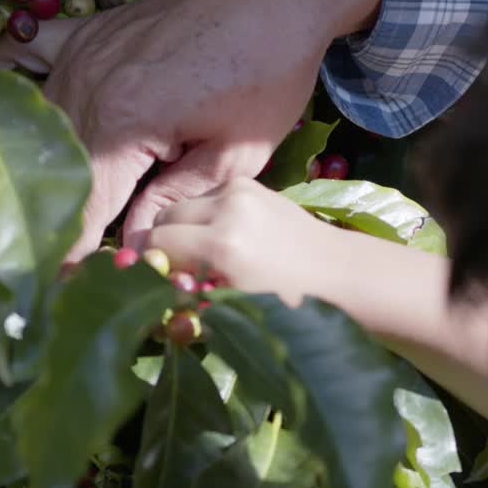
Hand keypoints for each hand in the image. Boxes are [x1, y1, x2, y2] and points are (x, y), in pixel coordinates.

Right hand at [0, 0, 382, 261]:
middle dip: (54, 214)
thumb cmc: (271, 71)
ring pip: (42, 123)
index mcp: (124, 123)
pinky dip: (1, 76)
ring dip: (41, 162)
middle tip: (49, 256)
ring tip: (31, 206)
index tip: (58, 289)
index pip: (85, 205)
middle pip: (56, 167)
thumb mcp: (236, 152)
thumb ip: (174, 198)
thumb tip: (131, 243)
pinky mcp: (85, 31)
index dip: (72, 253)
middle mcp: (87, 86)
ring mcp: (80, 53)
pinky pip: (27, 54)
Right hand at [145, 178, 333, 305]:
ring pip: (183, 205)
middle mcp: (228, 208)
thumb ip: (187, 294)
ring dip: (186, 227)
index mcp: (223, 244)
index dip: (155, 263)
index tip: (168, 278)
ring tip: (211, 251)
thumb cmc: (287, 301)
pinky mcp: (247, 182)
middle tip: (186, 267)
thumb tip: (152, 280)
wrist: (335, 269)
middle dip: (166, 242)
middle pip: (164, 217)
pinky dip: (207, 216)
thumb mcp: (233, 305)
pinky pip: (206, 197)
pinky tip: (231, 234)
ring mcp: (239, 189)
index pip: (156, 241)